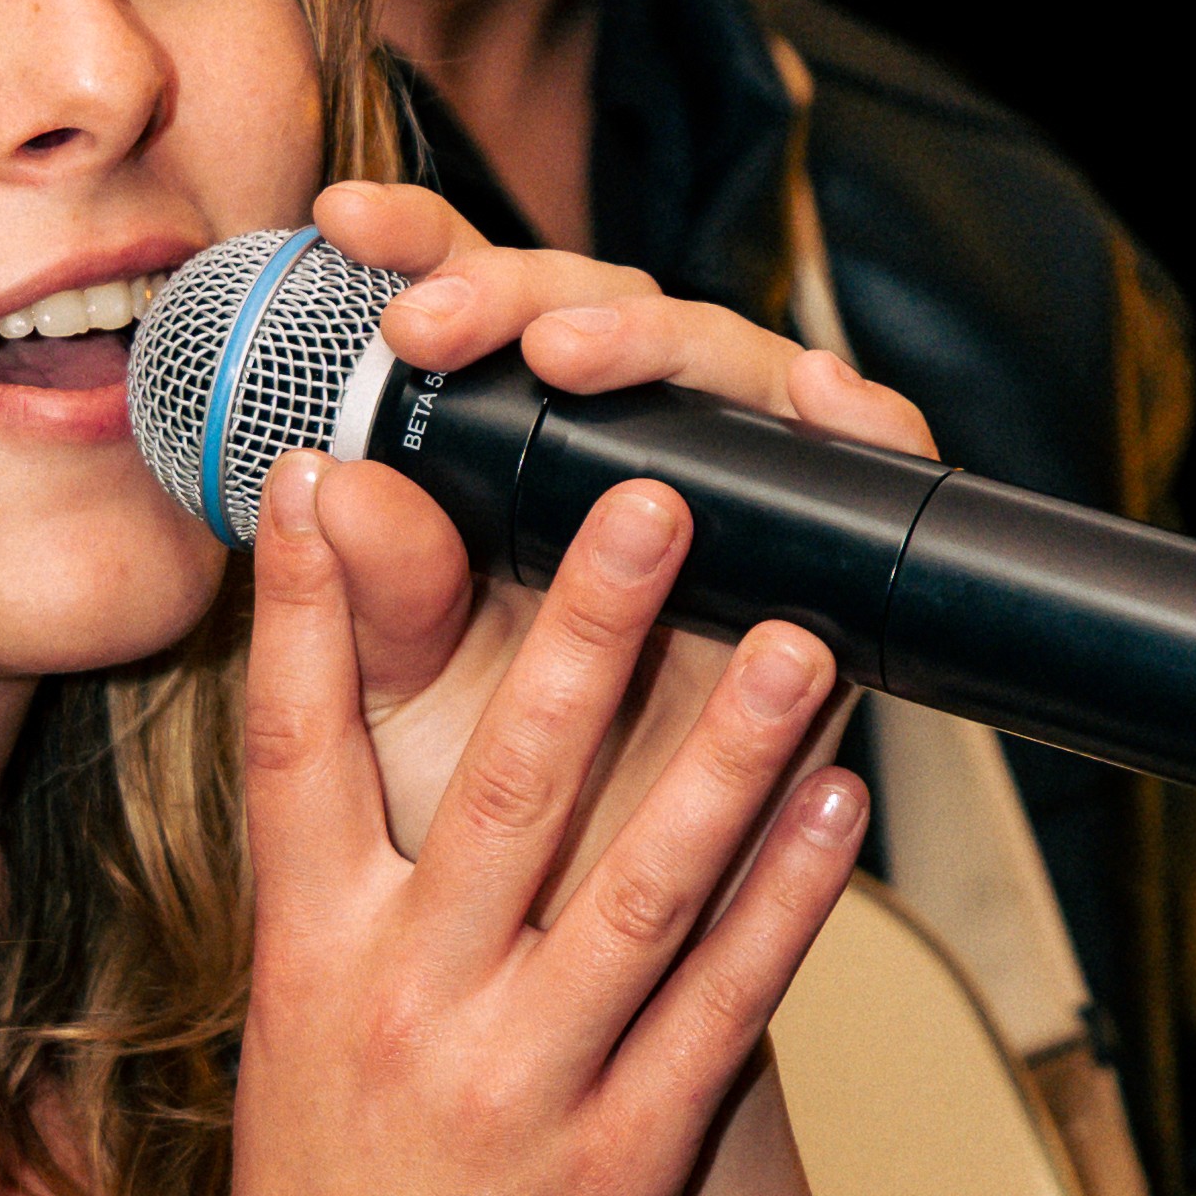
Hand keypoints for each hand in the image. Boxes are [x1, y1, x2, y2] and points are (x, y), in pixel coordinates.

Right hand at [208, 266, 884, 1195]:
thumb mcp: (284, 1051)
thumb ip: (331, 896)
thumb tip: (341, 754)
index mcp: (309, 972)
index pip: (299, 756)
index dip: (310, 610)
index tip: (328, 473)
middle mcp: (409, 1013)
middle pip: (500, 786)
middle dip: (580, 630)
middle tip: (648, 498)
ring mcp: (521, 1088)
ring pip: (638, 886)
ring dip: (727, 748)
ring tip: (798, 632)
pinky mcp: (624, 1163)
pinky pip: (723, 1009)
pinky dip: (789, 902)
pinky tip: (842, 805)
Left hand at [295, 178, 939, 902]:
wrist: (591, 971)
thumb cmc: (475, 821)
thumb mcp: (402, 712)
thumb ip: (369, 602)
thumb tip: (329, 482)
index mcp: (506, 460)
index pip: (471, 308)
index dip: (417, 247)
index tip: (341, 224)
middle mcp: (625, 454)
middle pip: (597, 310)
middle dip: (518, 292)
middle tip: (441, 322)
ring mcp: (735, 498)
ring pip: (724, 361)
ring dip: (660, 343)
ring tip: (577, 356)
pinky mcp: (828, 561)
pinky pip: (867, 466)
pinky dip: (863, 420)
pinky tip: (827, 401)